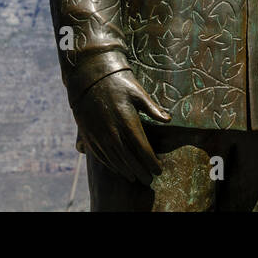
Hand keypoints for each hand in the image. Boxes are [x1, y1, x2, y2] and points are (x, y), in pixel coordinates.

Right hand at [74, 69, 171, 184]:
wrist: (89, 78)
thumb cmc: (118, 82)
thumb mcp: (138, 91)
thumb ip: (153, 108)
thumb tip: (168, 120)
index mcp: (127, 121)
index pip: (143, 148)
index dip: (151, 162)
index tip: (159, 170)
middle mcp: (112, 131)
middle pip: (129, 159)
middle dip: (140, 171)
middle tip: (149, 180)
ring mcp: (99, 135)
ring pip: (114, 160)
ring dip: (125, 171)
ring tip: (134, 178)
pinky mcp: (89, 135)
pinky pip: (100, 155)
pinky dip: (110, 164)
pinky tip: (118, 168)